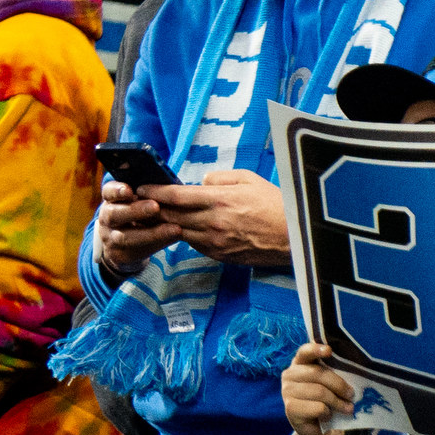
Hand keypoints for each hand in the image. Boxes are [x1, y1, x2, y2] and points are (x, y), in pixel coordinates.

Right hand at [94, 175, 182, 278]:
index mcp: (111, 201)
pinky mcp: (120, 254)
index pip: (108, 192)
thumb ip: (151, 196)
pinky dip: (156, 245)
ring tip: (175, 229)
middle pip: (113, 214)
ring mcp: (110, 237)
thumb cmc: (139, 216)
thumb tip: (177, 189)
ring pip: (124, 236)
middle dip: (135, 210)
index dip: (117, 190)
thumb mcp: (138, 202)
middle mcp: (107, 218)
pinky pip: (136, 251)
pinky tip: (173, 239)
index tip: (129, 190)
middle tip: (155, 207)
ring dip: (150, 232)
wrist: (123, 245)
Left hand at [147, 167, 289, 264]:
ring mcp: (215, 242)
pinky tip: (179, 228)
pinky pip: (193, 244)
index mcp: (219, 200)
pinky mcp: (219, 256)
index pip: (175, 195)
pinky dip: (183, 235)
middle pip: (170, 216)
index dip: (154, 191)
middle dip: (152, 208)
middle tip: (138, 202)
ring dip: (163, 224)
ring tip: (152, 215)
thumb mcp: (249, 180)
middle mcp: (213, 222)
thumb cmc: (275, 205)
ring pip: (177, 232)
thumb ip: (220, 178)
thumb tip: (201, 182)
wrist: (296, 238)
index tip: (140, 187)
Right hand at [283, 342, 355, 434]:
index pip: (305, 352)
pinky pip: (318, 407)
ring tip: (347, 409)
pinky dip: (328, 413)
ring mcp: (287, 391)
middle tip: (352, 396)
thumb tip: (354, 372)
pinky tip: (327, 416)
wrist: (318, 428)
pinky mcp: (290, 408)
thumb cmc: (326, 401)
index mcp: (300, 364)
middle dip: (339, 385)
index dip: (316, 350)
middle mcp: (289, 374)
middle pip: (318, 374)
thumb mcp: (331, 385)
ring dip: (338, 402)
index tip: (329, 351)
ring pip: (319, 392)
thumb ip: (335, 375)